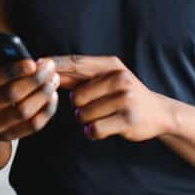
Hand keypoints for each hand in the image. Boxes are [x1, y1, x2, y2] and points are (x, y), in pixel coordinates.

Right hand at [0, 42, 59, 140]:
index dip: (14, 70)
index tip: (32, 62)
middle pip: (11, 95)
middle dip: (34, 80)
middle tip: (50, 67)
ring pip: (24, 111)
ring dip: (43, 94)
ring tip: (54, 79)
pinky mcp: (7, 137)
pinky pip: (32, 126)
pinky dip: (46, 111)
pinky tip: (53, 96)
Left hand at [49, 55, 167, 141]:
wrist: (157, 112)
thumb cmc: (124, 94)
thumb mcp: (105, 79)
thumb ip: (79, 76)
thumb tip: (48, 69)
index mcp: (111, 65)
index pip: (77, 63)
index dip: (56, 64)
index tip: (36, 64)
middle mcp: (119, 79)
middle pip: (76, 96)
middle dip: (78, 106)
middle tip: (93, 107)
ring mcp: (126, 98)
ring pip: (84, 115)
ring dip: (87, 120)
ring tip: (102, 116)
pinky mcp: (128, 119)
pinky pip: (95, 129)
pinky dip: (94, 132)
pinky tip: (103, 128)